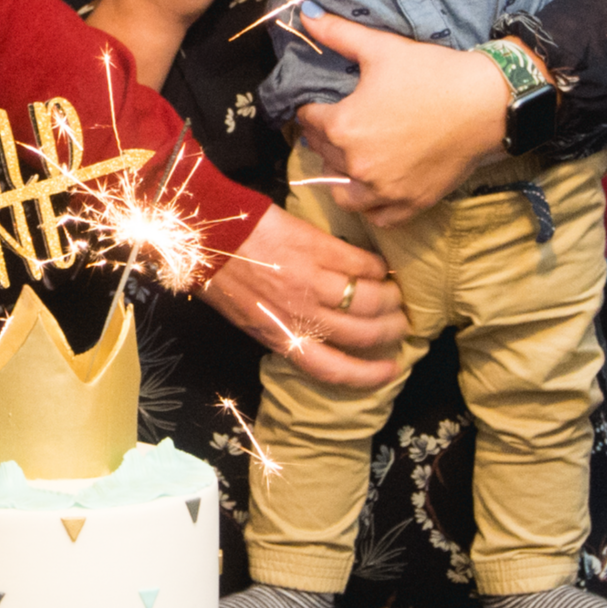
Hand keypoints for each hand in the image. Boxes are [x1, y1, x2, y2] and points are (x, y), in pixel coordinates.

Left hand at [201, 205, 404, 387]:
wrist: (206, 232)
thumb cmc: (221, 275)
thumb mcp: (248, 317)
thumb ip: (282, 329)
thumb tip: (315, 335)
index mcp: (280, 336)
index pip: (332, 368)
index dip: (366, 374)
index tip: (389, 371)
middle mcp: (300, 314)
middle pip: (362, 333)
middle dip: (390, 331)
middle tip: (400, 323)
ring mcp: (311, 280)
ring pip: (369, 299)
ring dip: (390, 298)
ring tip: (395, 294)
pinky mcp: (317, 247)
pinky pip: (361, 263)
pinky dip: (377, 267)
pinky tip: (379, 266)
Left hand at [294, 10, 513, 225]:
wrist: (487, 102)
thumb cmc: (432, 73)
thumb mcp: (382, 48)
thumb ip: (338, 34)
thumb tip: (306, 14)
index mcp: (343, 126)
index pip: (308, 121)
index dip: (310, 108)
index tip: (318, 104)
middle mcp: (357, 165)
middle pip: (323, 154)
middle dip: (325, 138)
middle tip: (337, 125)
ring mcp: (384, 190)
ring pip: (343, 193)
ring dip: (340, 176)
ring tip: (350, 158)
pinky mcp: (411, 203)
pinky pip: (377, 217)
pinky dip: (370, 206)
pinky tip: (374, 188)